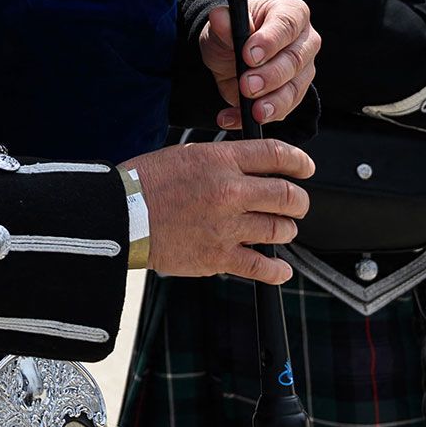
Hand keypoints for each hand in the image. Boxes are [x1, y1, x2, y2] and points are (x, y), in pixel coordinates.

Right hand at [126, 137, 312, 283]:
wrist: (120, 216)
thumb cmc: (145, 185)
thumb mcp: (186, 156)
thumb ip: (221, 161)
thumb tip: (248, 168)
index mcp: (221, 161)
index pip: (276, 155)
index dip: (299, 161)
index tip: (306, 168)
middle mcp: (230, 191)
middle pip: (287, 195)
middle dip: (298, 201)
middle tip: (295, 204)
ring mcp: (226, 226)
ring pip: (279, 230)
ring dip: (285, 231)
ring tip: (279, 231)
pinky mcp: (218, 256)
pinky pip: (262, 266)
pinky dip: (277, 271)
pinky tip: (281, 270)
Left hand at [198, 0, 320, 130]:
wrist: (226, 58)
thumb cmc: (232, 34)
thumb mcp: (221, 27)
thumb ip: (222, 24)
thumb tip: (219, 17)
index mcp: (291, 14)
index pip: (288, 24)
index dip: (270, 41)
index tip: (248, 55)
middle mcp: (304, 42)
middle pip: (295, 60)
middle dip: (270, 76)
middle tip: (247, 85)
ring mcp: (303, 71)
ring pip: (294, 90)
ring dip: (271, 103)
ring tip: (251, 110)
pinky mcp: (294, 96)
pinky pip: (280, 111)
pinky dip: (251, 117)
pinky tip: (232, 117)